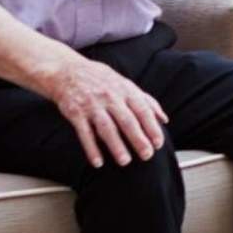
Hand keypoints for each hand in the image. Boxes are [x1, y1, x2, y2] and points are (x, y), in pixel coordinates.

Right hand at [41, 54, 168, 168]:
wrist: (67, 70)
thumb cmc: (101, 80)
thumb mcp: (126, 84)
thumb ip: (146, 101)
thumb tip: (164, 119)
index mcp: (126, 91)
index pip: (143, 110)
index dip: (152, 127)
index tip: (158, 143)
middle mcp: (110, 97)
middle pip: (127, 121)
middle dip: (138, 139)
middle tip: (146, 155)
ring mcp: (92, 105)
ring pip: (106, 127)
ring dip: (116, 145)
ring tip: (125, 161)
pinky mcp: (75, 112)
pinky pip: (84, 132)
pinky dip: (91, 148)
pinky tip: (98, 162)